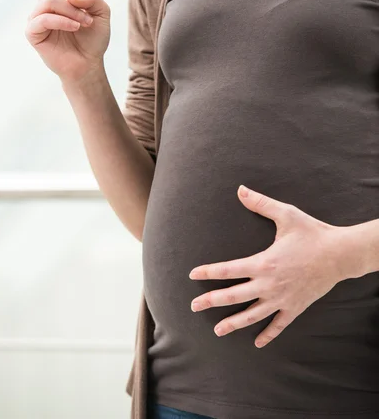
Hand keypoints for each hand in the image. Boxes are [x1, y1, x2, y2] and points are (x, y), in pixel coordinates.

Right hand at [25, 0, 110, 83]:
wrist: (88, 66)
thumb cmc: (94, 40)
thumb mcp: (103, 13)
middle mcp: (50, 2)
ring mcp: (39, 16)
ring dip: (72, 11)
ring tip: (84, 23)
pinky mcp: (34, 31)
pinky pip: (45, 17)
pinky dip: (63, 22)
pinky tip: (74, 28)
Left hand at [189, 185, 351, 347]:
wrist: (340, 255)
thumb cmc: (312, 233)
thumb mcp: (286, 214)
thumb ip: (260, 203)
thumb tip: (240, 190)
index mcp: (263, 263)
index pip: (228, 270)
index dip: (208, 272)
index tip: (193, 275)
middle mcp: (268, 284)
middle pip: (234, 296)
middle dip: (212, 300)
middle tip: (194, 306)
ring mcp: (281, 299)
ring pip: (252, 315)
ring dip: (233, 323)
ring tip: (217, 330)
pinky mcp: (295, 307)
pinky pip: (278, 325)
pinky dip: (268, 334)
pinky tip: (257, 343)